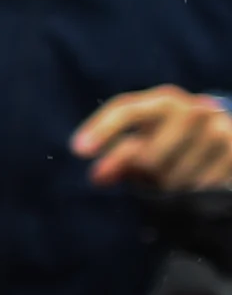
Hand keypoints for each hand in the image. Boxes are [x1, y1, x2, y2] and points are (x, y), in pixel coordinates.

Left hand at [73, 86, 231, 191]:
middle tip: (148, 175)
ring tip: (173, 176)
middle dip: (142, 175)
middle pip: (148, 157)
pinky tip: (193, 183)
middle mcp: (193, 109)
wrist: (228, 141)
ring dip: (166, 186)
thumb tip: (98, 177)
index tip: (77, 150)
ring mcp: (218, 131)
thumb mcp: (145, 143)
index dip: (102, 129)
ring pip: (173, 178)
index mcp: (164, 101)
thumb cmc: (173, 142)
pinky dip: (189, 193)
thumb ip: (120, 156)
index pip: (128, 110)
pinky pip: (197, 189)